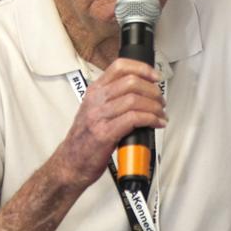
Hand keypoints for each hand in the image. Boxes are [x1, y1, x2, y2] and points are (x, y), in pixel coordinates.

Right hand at [50, 58, 165, 190]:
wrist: (70, 163)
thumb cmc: (84, 139)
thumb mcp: (94, 110)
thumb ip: (112, 98)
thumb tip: (141, 93)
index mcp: (94, 91)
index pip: (119, 67)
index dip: (142, 68)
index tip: (155, 76)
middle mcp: (96, 100)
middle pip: (131, 82)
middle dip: (153, 90)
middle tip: (160, 100)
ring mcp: (99, 116)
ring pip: (134, 100)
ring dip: (154, 107)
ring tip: (160, 114)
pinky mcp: (105, 133)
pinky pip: (134, 119)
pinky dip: (151, 119)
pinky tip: (156, 123)